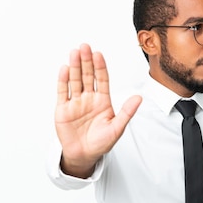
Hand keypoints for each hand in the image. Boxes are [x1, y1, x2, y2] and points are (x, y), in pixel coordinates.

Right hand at [55, 43, 141, 177]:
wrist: (84, 156)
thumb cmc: (101, 143)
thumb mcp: (117, 128)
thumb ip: (127, 112)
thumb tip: (139, 98)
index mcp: (102, 101)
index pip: (102, 79)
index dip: (100, 67)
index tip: (99, 55)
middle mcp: (88, 98)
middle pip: (87, 76)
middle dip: (86, 61)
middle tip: (85, 47)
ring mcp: (75, 102)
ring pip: (75, 80)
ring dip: (74, 66)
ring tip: (74, 53)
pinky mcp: (63, 109)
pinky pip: (63, 92)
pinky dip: (63, 80)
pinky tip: (65, 69)